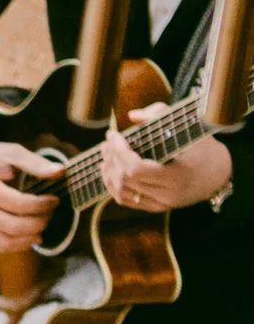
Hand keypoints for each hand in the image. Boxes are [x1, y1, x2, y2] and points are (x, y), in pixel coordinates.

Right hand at [0, 138, 59, 252]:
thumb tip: (60, 171)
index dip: (41, 205)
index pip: (19, 204)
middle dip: (38, 222)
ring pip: (6, 241)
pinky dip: (18, 245)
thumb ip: (36, 163)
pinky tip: (31, 236)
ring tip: (43, 227)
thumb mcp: (12, 153)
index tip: (54, 200)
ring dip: (29, 237)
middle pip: (14, 226)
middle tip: (50, 213)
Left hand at [99, 106, 232, 212]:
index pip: (135, 168)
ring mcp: (160, 203)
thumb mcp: (187, 127)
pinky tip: (110, 171)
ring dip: (108, 172)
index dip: (119, 151)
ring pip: (122, 192)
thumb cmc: (202, 147)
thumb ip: (160, 115)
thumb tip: (132, 116)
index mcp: (176, 174)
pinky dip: (113, 186)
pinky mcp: (156, 208)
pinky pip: (126, 201)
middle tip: (108, 142)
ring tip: (106, 155)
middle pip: (125, 179)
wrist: (217, 175)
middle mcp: (167, 193)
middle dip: (111, 158)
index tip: (113, 135)